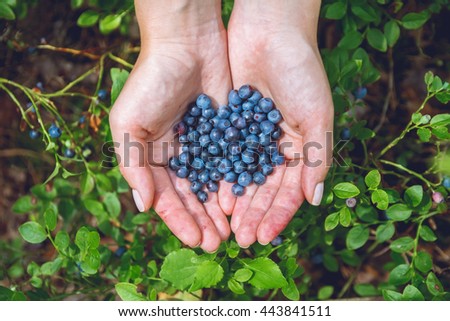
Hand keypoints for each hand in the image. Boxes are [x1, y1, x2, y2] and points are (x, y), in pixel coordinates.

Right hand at [109, 0, 231, 251]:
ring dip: (218, 210)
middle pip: (190, 197)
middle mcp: (176, 155)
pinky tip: (240, 202)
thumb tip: (143, 206)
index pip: (165, 197)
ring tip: (230, 232)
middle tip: (218, 244)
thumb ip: (133, 165)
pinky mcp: (224, 134)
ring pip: (211, 186)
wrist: (187, 44)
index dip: (179, 220)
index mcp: (151, 156)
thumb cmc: (151, 82)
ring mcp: (202, 146)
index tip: (196, 240)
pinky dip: (233, 185)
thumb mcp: (129, 123)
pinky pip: (229, 165)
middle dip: (202, 221)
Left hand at [226, 0, 333, 246]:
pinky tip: (214, 194)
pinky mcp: (231, 124)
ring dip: (236, 201)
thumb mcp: (317, 115)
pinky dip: (221, 175)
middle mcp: (276, 147)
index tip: (264, 236)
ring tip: (226, 224)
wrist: (270, 30)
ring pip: (243, 177)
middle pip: (264, 189)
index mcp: (301, 147)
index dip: (278, 215)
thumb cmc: (301, 70)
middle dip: (254, 214)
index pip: (289, 191)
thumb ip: (317, 158)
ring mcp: (253, 137)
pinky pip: (225, 156)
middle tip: (241, 239)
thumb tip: (314, 200)